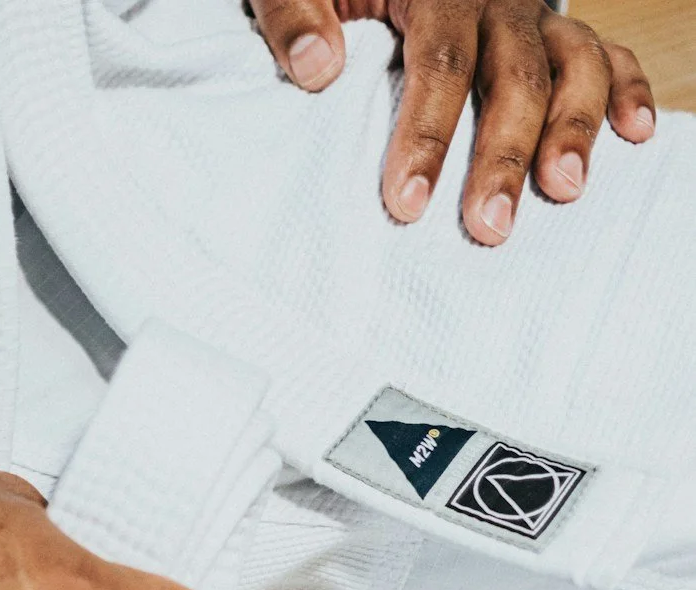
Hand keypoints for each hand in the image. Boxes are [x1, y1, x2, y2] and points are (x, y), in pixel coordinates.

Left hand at [249, 0, 655, 244]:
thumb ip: (295, 15)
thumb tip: (316, 67)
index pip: (439, 61)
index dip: (426, 133)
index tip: (407, 202)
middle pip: (512, 75)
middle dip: (503, 155)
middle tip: (488, 228)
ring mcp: (528, 15)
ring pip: (568, 63)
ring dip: (573, 129)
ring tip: (564, 190)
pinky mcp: (549, 31)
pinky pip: (600, 51)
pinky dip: (623, 88)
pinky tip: (635, 133)